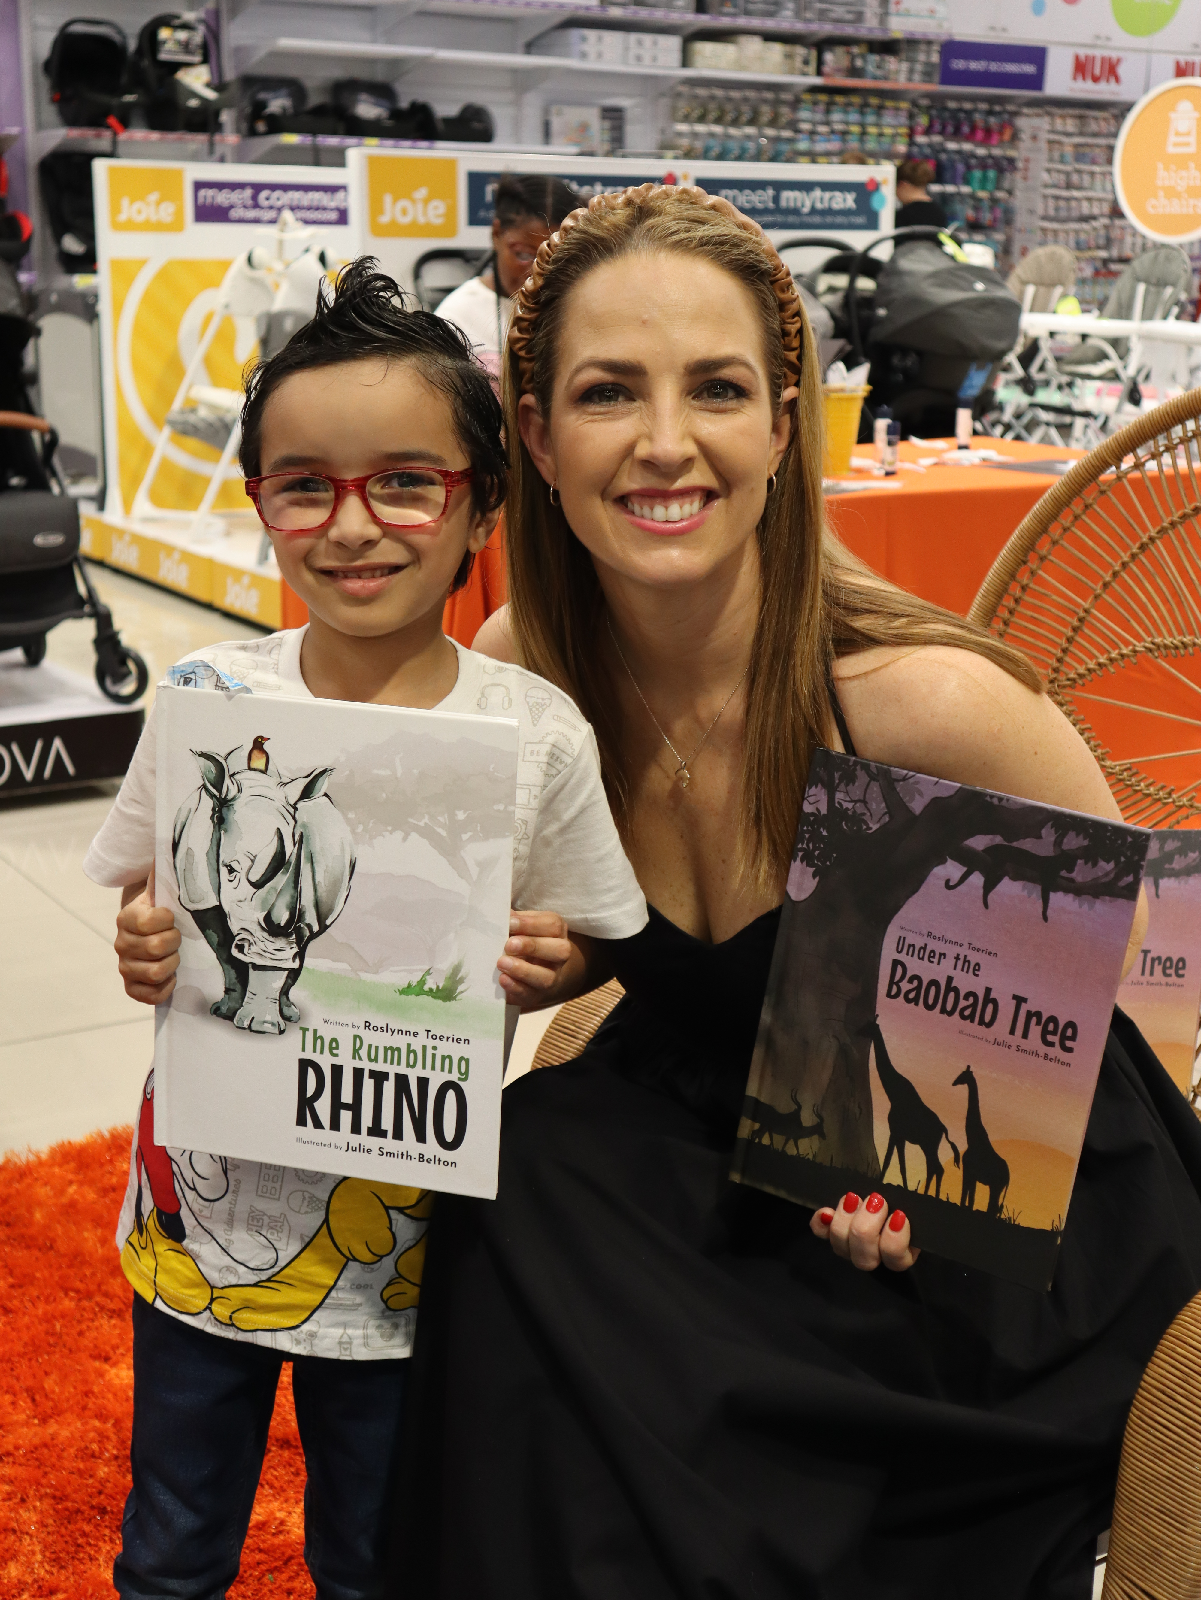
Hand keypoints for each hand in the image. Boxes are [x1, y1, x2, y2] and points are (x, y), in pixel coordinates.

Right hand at [115, 866, 180, 1004]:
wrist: (151, 930)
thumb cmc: (163, 908)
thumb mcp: (164, 889)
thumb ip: (167, 871)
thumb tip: (176, 840)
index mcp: (128, 916)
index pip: (149, 921)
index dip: (167, 920)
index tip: (172, 917)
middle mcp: (121, 942)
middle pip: (157, 948)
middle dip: (175, 943)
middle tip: (179, 938)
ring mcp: (125, 966)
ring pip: (156, 972)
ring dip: (172, 964)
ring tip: (175, 956)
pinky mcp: (131, 986)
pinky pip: (148, 996)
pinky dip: (165, 988)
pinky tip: (171, 977)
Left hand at [497, 910, 576, 1010]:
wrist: (530, 970)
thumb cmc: (522, 939)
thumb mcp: (521, 926)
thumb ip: (513, 920)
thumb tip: (498, 914)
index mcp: (556, 932)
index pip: (552, 925)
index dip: (531, 924)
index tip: (509, 923)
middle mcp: (559, 955)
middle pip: (560, 950)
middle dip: (533, 946)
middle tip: (509, 945)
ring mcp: (551, 977)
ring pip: (547, 977)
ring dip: (523, 970)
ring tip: (501, 963)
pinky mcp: (537, 995)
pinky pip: (530, 995)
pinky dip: (516, 988)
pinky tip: (502, 979)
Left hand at [810, 1191, 919, 1271]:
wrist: (888, 1182)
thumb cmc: (912, 1191)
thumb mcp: (923, 1199)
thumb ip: (926, 1203)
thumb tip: (934, 1202)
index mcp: (904, 1251)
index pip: (897, 1260)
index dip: (895, 1243)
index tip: (900, 1215)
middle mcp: (876, 1254)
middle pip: (865, 1259)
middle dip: (867, 1228)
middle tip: (875, 1200)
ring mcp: (852, 1245)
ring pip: (842, 1248)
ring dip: (846, 1222)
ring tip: (854, 1197)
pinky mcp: (833, 1231)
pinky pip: (820, 1235)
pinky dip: (821, 1223)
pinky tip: (824, 1211)